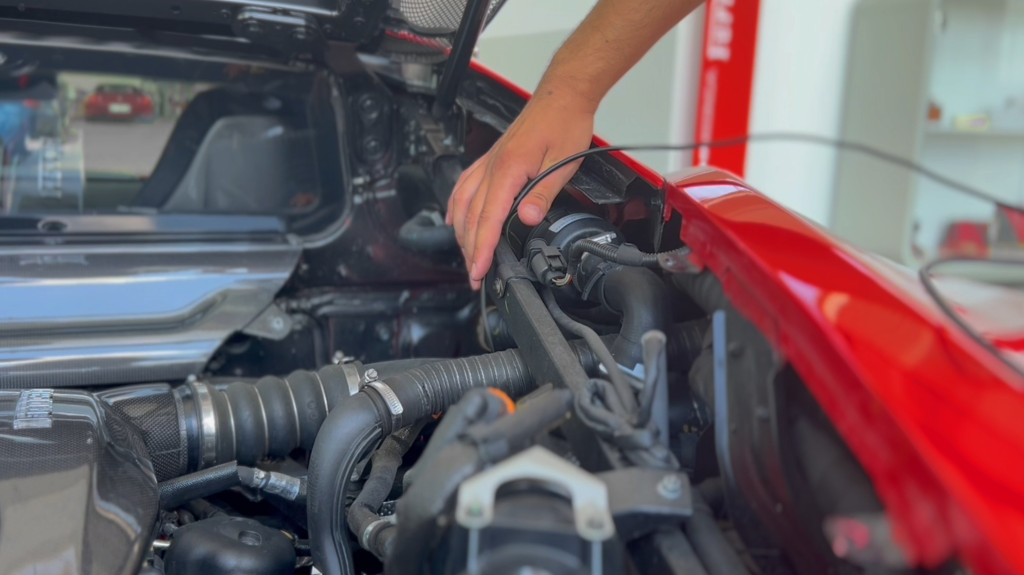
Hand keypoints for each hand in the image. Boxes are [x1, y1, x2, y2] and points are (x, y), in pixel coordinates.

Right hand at [447, 93, 594, 289]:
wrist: (563, 95)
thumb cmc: (565, 123)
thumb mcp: (562, 163)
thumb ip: (542, 193)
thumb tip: (527, 219)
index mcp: (508, 169)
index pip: (488, 219)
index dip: (481, 249)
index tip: (478, 271)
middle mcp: (492, 166)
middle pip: (471, 216)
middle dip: (469, 249)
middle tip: (474, 276)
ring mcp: (489, 162)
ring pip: (463, 202)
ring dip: (461, 232)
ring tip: (466, 255)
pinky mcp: (492, 158)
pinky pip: (464, 185)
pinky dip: (456, 206)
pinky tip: (454, 218)